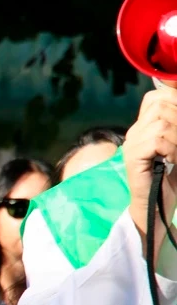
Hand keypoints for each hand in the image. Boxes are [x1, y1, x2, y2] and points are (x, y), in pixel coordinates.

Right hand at [124, 86, 176, 249]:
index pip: (157, 96)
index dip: (173, 99)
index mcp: (144, 126)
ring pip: (163, 122)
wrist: (156, 208)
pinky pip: (158, 139)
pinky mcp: (132, 156)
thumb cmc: (171, 179)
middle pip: (161, 104)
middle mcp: (135, 131)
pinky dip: (172, 149)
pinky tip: (172, 161)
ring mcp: (132, 143)